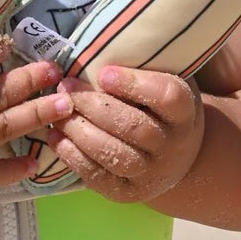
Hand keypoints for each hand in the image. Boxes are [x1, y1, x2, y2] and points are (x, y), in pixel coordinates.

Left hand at [47, 66, 203, 202]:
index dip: (134, 84)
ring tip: (58, 113)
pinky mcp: (128, 193)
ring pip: (116, 155)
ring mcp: (152, 174)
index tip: (104, 72)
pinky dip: (74, 157)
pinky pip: (100, 178)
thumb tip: (93, 46)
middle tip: (66, 87)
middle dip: (95, 106)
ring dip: (81, 132)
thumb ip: (138, 66)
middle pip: (135, 128)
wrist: (174, 153)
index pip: (167, 97)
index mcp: (185, 112)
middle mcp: (173, 146)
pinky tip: (56, 137)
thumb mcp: (161, 79)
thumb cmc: (157, 105)